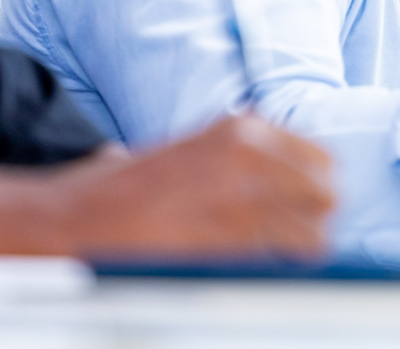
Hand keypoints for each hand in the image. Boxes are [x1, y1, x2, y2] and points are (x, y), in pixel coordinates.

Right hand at [58, 114, 334, 259]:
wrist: (74, 219)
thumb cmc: (121, 191)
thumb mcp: (186, 149)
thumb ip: (231, 157)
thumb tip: (271, 180)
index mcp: (242, 128)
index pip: (320, 158)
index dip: (314, 190)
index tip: (305, 208)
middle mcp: (250, 151)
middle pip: (325, 194)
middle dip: (314, 219)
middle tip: (292, 239)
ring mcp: (243, 193)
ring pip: (313, 231)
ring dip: (299, 249)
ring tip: (274, 260)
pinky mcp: (231, 237)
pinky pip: (284, 258)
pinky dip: (279, 269)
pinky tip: (256, 272)